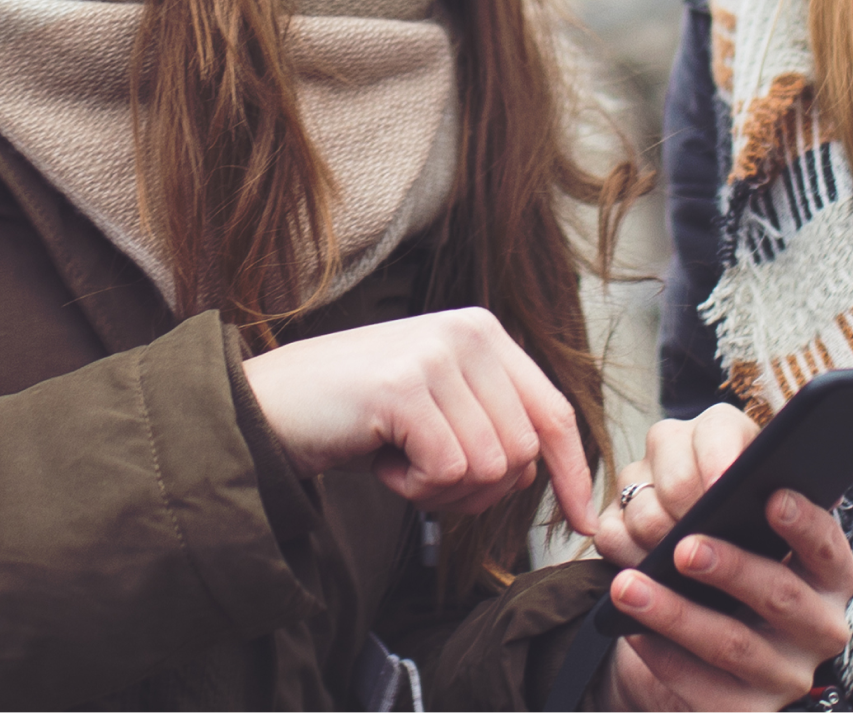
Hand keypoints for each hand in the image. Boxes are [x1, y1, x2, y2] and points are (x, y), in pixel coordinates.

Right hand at [241, 307, 596, 531]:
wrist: (270, 406)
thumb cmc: (355, 414)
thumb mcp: (438, 404)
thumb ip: (491, 421)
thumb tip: (545, 473)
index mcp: (482, 332)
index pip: (552, 411)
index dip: (570, 472)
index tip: (582, 520)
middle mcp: (467, 332)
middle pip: (522, 453)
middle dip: (477, 489)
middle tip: (420, 472)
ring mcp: (435, 355)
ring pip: (489, 468)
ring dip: (440, 490)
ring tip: (396, 458)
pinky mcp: (405, 387)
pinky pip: (448, 472)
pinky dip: (414, 488)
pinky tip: (381, 460)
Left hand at [593, 406, 852, 711]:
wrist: (680, 625)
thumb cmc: (706, 538)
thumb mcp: (709, 494)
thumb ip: (710, 475)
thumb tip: (700, 485)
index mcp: (823, 567)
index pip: (827, 545)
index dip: (804, 522)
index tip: (771, 496)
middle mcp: (816, 623)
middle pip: (780, 594)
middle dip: (731, 568)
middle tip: (683, 547)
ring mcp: (784, 671)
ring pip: (733, 643)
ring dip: (675, 613)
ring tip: (627, 586)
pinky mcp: (745, 708)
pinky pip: (703, 688)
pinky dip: (663, 656)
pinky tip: (631, 630)